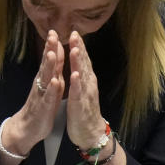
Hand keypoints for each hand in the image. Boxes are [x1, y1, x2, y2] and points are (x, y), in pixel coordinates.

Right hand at [0, 30, 64, 157]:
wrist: (27, 128)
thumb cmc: (40, 106)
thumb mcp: (49, 85)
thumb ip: (53, 70)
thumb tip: (57, 52)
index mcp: (46, 78)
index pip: (50, 59)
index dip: (52, 45)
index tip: (55, 30)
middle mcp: (42, 84)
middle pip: (47, 64)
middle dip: (50, 49)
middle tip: (52, 34)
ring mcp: (42, 95)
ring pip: (46, 78)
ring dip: (49, 65)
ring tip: (53, 53)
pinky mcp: (44, 107)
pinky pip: (48, 97)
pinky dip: (52, 89)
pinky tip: (54, 81)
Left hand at [66, 31, 107, 149]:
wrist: (91, 133)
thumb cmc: (85, 111)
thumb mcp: (82, 89)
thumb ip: (81, 75)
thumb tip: (79, 61)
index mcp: (86, 80)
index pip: (83, 59)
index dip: (79, 45)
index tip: (74, 31)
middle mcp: (88, 84)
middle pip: (84, 63)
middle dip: (79, 48)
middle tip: (75, 33)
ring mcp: (86, 95)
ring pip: (82, 75)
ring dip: (79, 62)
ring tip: (76, 49)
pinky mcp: (81, 106)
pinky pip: (79, 94)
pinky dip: (77, 84)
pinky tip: (75, 75)